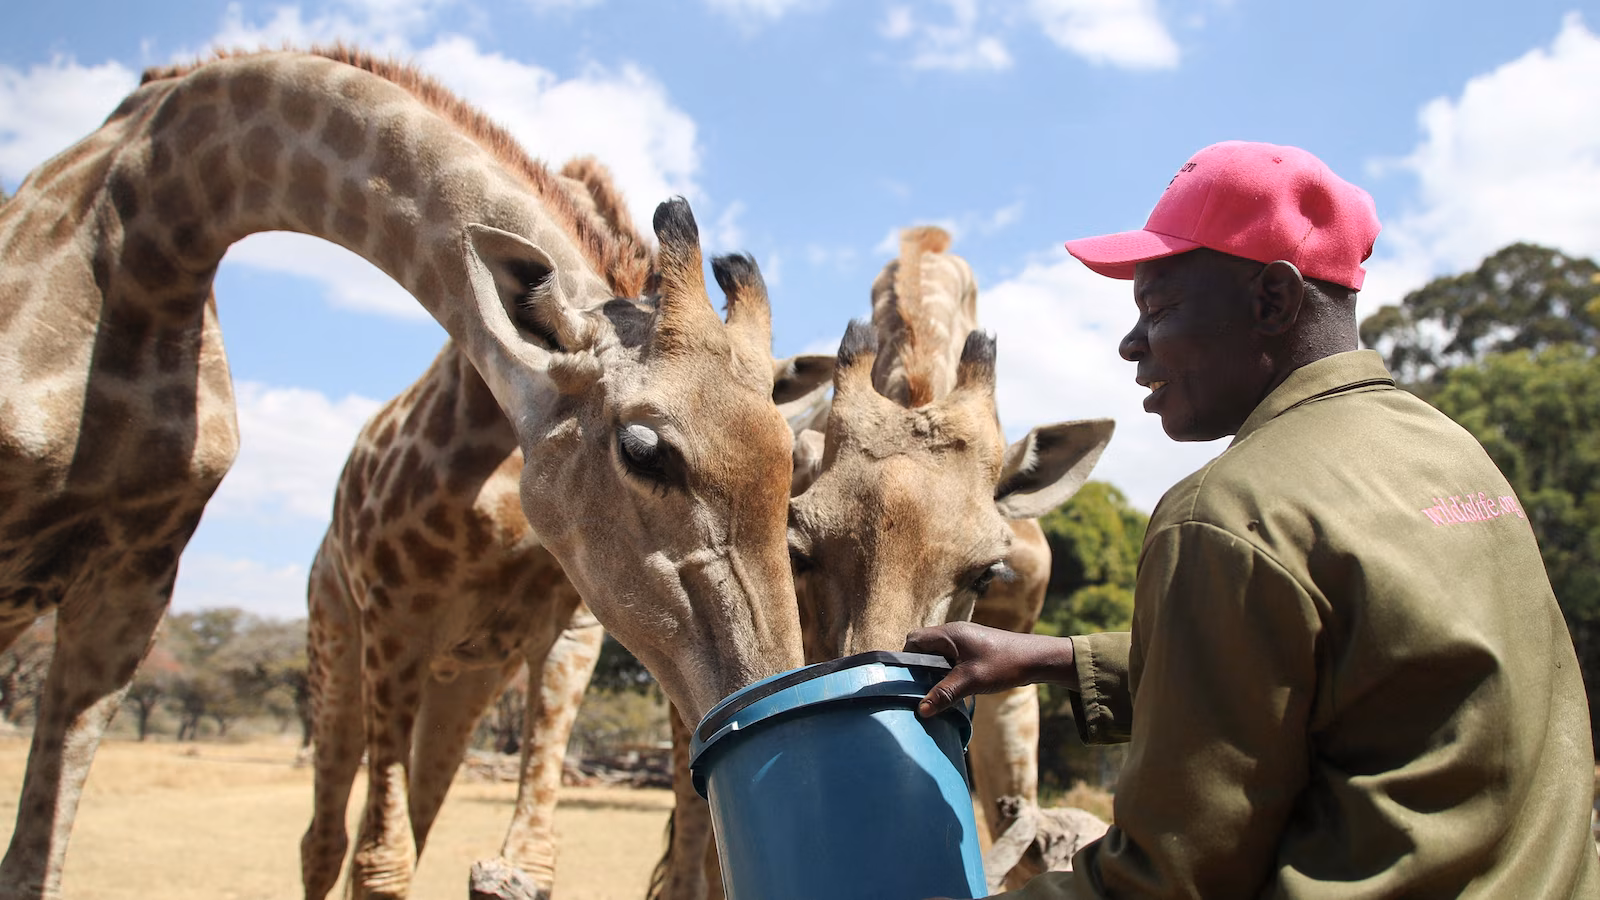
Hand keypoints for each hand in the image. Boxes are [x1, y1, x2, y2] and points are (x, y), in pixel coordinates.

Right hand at [904, 622, 1076, 716]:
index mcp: (949, 634)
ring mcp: (964, 642)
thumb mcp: (971, 681)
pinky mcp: (973, 652)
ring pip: (937, 656)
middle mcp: (953, 634)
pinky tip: (950, 691)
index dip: (905, 659)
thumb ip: (943, 694)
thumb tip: (920, 710)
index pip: (913, 640)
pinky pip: (950, 661)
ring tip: (932, 694)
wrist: (1037, 659)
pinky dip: (946, 674)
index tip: (905, 682)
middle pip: (923, 648)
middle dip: (917, 669)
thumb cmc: (1004, 664)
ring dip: (933, 673)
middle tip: (918, 690)